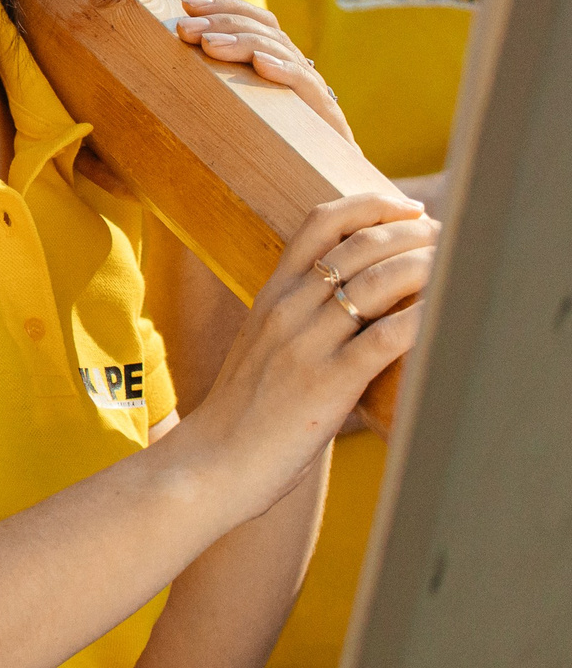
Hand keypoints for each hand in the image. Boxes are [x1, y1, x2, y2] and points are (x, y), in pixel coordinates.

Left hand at [170, 0, 354, 142]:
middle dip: (220, 20)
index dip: (220, 0)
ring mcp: (309, 84)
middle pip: (260, 26)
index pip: (248, 15)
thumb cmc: (265, 135)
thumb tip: (174, 40)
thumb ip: (209, 68)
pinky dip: (283, 70)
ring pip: (277, 49)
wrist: (318, 174)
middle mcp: (291, 62)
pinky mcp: (324, 111)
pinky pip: (304, 84)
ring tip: (209, 45)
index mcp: (271, 54)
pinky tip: (260, 65)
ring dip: (241, 42)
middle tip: (185, 25)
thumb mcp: (232, 98)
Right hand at [177, 194, 433, 520]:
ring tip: (455, 267)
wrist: (212, 462)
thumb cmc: (241, 414)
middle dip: (411, 232)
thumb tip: (346, 309)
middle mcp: (287, 310)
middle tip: (446, 237)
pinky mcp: (329, 383)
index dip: (369, 206)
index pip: (319, 223)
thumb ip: (296, 322)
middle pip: (358, 245)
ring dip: (424, 267)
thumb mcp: (261, 349)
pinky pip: (385, 338)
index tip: (407, 209)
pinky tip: (447, 316)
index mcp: (270, 296)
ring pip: (376, 283)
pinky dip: (423, 320)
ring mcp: (307, 345)